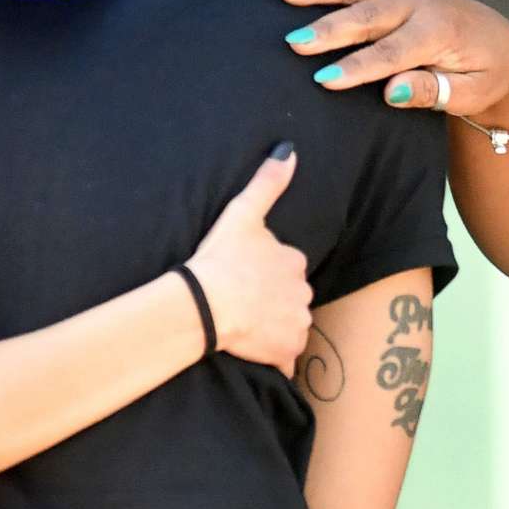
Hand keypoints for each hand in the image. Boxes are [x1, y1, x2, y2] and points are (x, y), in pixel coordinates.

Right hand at [184, 147, 312, 373]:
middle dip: (273, 301)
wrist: (204, 303)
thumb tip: (290, 151)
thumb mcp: (243, 214)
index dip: (264, 274)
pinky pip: (284, 357)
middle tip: (242, 303)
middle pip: (290, 298)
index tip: (244, 278)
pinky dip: (273, 356)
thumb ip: (268, 182)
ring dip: (274, 328)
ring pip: (289, 326)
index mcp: (294, 262)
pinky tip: (252, 349)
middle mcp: (303, 293)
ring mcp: (297, 324)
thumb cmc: (220, 258)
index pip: (286, 269)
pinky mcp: (286, 352)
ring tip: (244, 326)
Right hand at [277, 0, 508, 133]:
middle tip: (292, 42)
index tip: (324, 82)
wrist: (504, 48)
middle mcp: (422, 1)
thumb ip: (433, 92)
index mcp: (439, 31)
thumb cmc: (484, 78)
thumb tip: (392, 91)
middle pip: (368, 17)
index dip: (357, 68)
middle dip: (329, 29)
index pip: (391, 54)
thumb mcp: (470, 95)